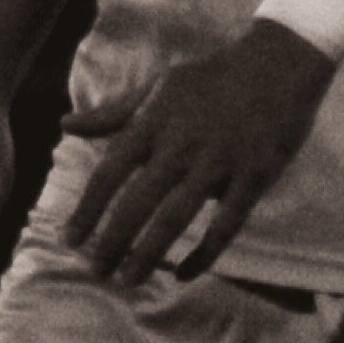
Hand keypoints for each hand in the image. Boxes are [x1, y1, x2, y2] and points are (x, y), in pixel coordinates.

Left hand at [65, 19, 334, 286]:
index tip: (69, 240)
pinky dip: (203, 254)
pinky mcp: (253, 177)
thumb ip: (112, 113)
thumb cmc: (211, 77)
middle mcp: (181, 144)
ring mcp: (218, 162)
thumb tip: (64, 126)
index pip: (109, 173)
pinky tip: (183, 273)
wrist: (279, 62)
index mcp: (154, 121)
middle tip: (96, 271)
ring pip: (174, 219)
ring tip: (128, 280)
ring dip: (147, 254)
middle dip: (112, 242)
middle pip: (136, 203)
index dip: (87, 210)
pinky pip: (225, 226)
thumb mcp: (158, 87)